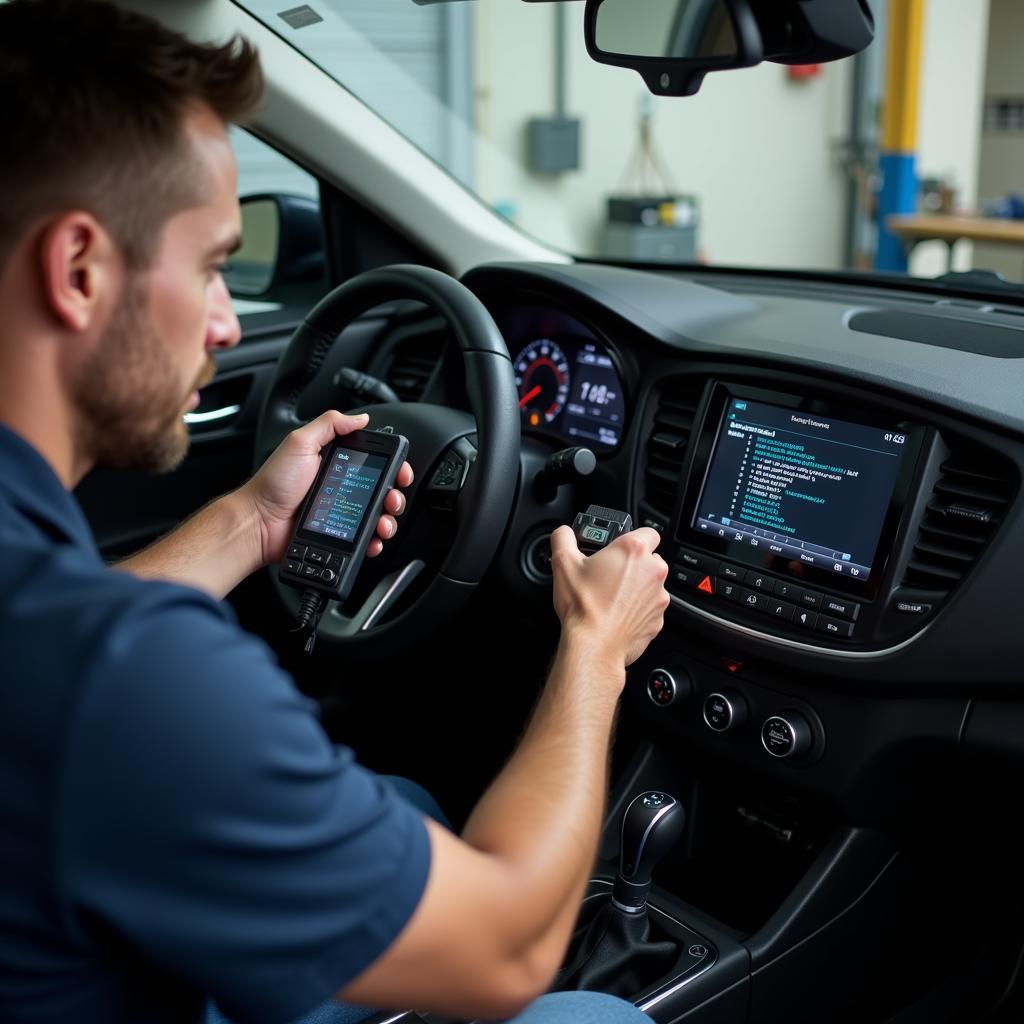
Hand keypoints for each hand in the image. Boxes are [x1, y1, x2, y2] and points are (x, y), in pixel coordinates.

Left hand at [237, 410, 413, 567]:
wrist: (259, 523)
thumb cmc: (274, 484)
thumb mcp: (299, 443)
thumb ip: (329, 425)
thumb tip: (360, 418)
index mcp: (336, 463)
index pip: (375, 463)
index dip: (393, 467)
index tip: (400, 473)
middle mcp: (342, 487)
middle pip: (383, 491)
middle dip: (394, 496)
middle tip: (391, 499)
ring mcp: (341, 513)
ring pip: (378, 517)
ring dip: (388, 519)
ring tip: (382, 522)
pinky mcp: (339, 534)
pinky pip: (365, 539)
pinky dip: (375, 540)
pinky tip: (373, 538)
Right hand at [549, 525, 668, 667]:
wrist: (593, 645)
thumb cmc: (583, 606)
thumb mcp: (562, 562)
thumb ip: (563, 537)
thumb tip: (563, 532)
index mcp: (634, 551)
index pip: (648, 532)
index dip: (634, 538)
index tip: (621, 548)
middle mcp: (653, 572)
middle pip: (650, 560)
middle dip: (633, 565)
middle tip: (609, 575)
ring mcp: (659, 597)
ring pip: (650, 585)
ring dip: (636, 588)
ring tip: (611, 597)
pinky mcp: (658, 619)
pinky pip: (650, 609)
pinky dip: (637, 610)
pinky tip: (617, 614)